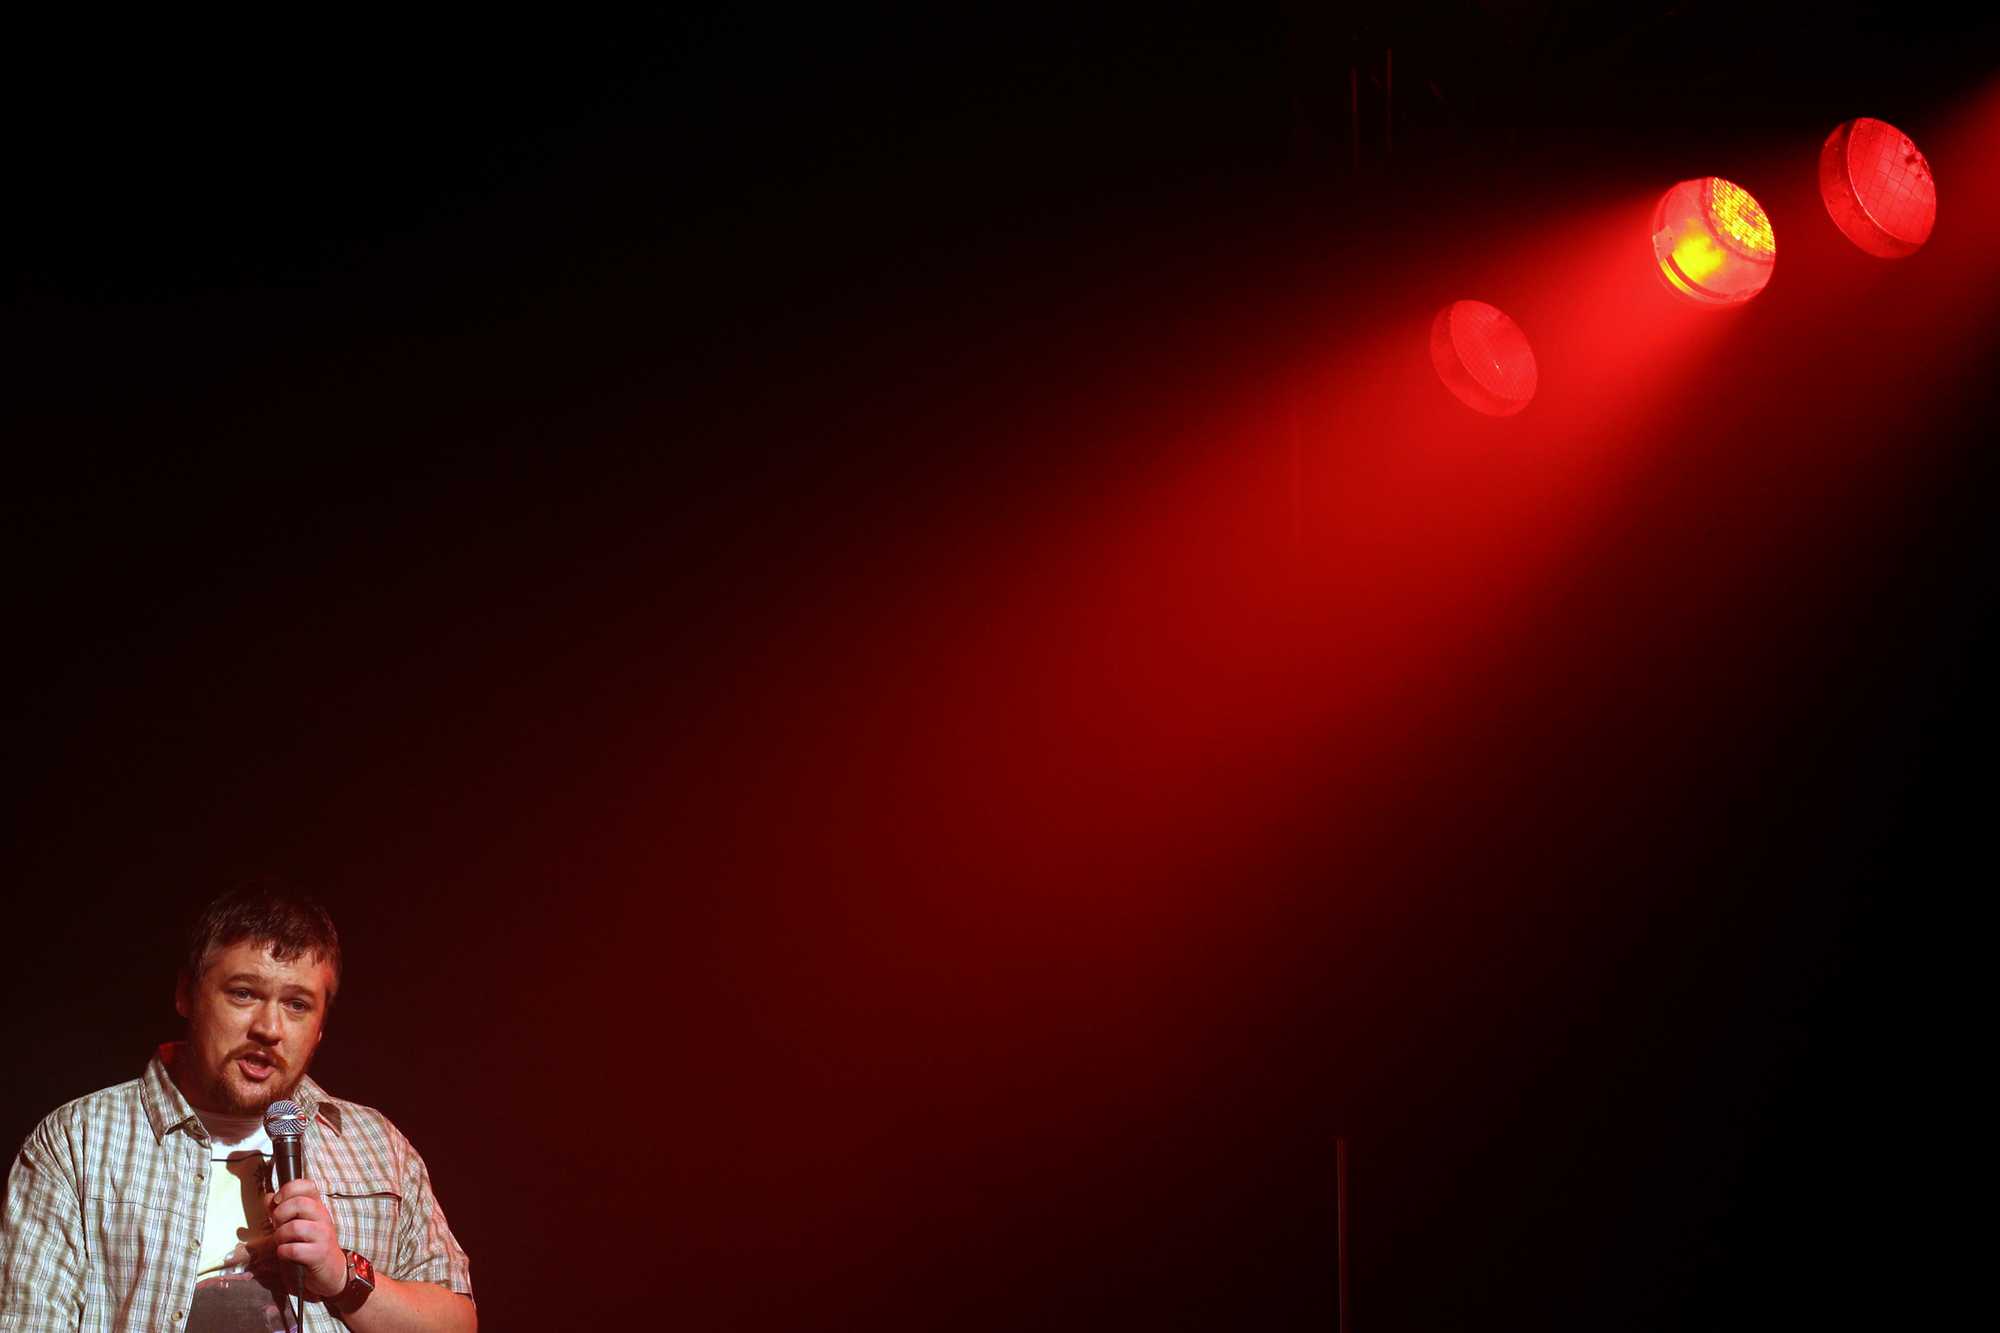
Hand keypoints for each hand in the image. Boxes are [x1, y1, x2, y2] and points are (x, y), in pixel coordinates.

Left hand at [264, 1178, 347, 1298]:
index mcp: (317, 1207)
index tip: (278, 1201)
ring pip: (294, 1227)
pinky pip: (294, 1249)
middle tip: (277, 1225)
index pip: (307, 1186)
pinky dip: (283, 1252)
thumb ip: (282, 1210)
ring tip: (281, 1242)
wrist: (331, 1270)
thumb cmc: (311, 1245)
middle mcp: (322, 1217)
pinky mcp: (319, 1254)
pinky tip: (286, 1254)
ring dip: (280, 1236)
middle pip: (299, 1203)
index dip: (289, 1189)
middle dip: (280, 1214)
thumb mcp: (298, 1223)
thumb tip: (269, 1197)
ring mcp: (323, 1235)